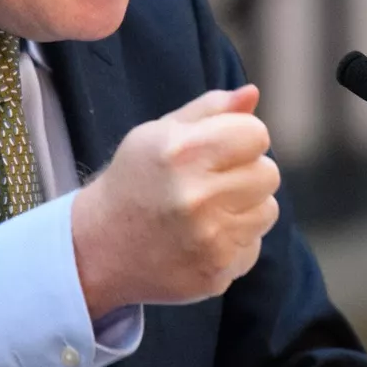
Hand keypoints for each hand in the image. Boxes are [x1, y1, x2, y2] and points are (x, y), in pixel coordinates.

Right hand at [71, 84, 280, 316]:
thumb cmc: (135, 181)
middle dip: (245, 173)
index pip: (256, 134)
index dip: (241, 138)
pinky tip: (201, 239)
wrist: (98, 247)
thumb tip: (252, 93)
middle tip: (211, 182)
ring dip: (244, 208)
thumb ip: (210, 109)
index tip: (219, 149)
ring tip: (207, 211)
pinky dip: (234, 241)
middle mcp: (196, 197)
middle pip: (268, 174)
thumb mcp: (160, 134)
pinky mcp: (215, 273)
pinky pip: (253, 246)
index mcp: (183, 152)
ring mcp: (207, 240)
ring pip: (267, 210)